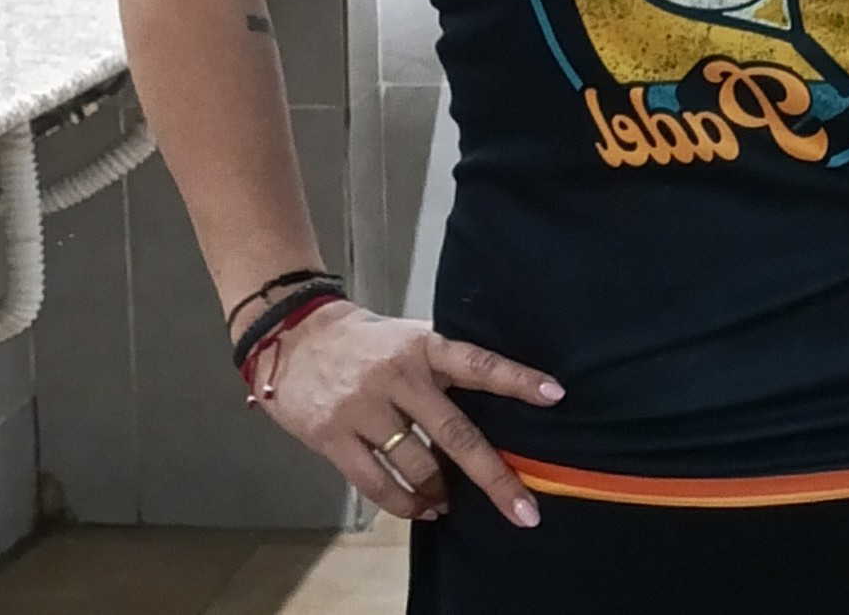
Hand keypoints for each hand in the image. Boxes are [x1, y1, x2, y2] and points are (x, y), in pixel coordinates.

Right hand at [254, 300, 564, 527]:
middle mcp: (400, 376)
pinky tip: (420, 509)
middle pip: (456, 432)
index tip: (555, 395)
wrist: (293, 338)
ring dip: (440, 492)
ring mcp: (366, 408)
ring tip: (449, 502)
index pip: (479, 363)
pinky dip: (403, 504)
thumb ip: (441, 366)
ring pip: (417, 465)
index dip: (517, 380)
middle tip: (524, 509)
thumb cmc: (364, 342)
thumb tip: (488, 402)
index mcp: (424, 346)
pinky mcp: (334, 438)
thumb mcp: (408, 338)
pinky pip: (376, 483)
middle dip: (493, 476)